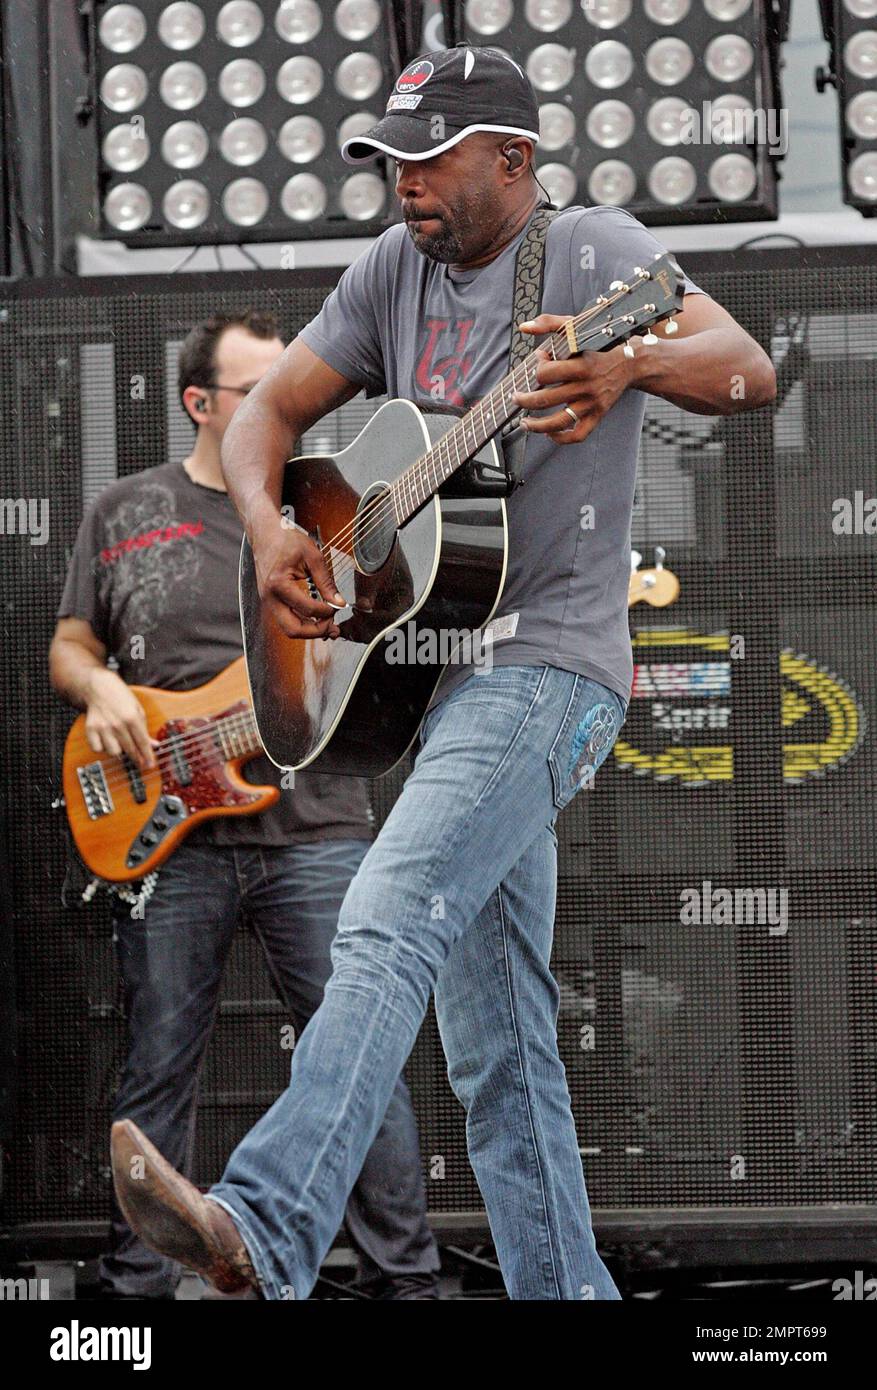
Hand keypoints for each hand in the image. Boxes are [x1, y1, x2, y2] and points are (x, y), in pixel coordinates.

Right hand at [84, 667, 156, 769]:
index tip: (150, 764)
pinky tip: (107, 740)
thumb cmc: (120, 698)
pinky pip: (98, 749)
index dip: (147, 756)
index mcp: (132, 717)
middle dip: (136, 758)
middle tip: (140, 761)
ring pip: (113, 752)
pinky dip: (102, 748)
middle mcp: (117, 724)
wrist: (98, 687)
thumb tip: (154, 745)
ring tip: (120, 743)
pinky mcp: (90, 729)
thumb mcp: (138, 710)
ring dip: (119, 750)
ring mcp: (103, 727)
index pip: (142, 742)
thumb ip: (145, 730)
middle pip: (129, 749)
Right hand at [253, 514, 345, 640]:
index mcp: (278, 583)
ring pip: (288, 629)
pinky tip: (315, 619)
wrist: (264, 532)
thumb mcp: (312, 556)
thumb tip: (338, 602)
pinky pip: (286, 620)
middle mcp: (269, 596)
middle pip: (293, 630)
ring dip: (309, 630)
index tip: (337, 606)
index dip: (326, 612)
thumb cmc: (285, 539)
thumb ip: (326, 582)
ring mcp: (267, 601)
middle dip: (316, 631)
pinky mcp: (270, 601)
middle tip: (332, 625)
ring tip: (327, 624)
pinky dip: (302, 623)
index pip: (307, 609)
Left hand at [511, 313, 634, 443]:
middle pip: (546, 399)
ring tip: (524, 422)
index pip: (546, 373)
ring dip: (536, 425)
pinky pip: (578, 435)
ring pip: (559, 422)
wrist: (631, 362)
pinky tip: (549, 433)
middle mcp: (587, 387)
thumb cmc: (600, 344)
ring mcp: (592, 404)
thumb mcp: (577, 327)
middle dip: (524, 400)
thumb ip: (549, 323)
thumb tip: (524, 327)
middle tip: (515, 397)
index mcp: (581, 365)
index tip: (539, 361)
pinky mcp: (597, 415)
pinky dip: (561, 438)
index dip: (537, 368)